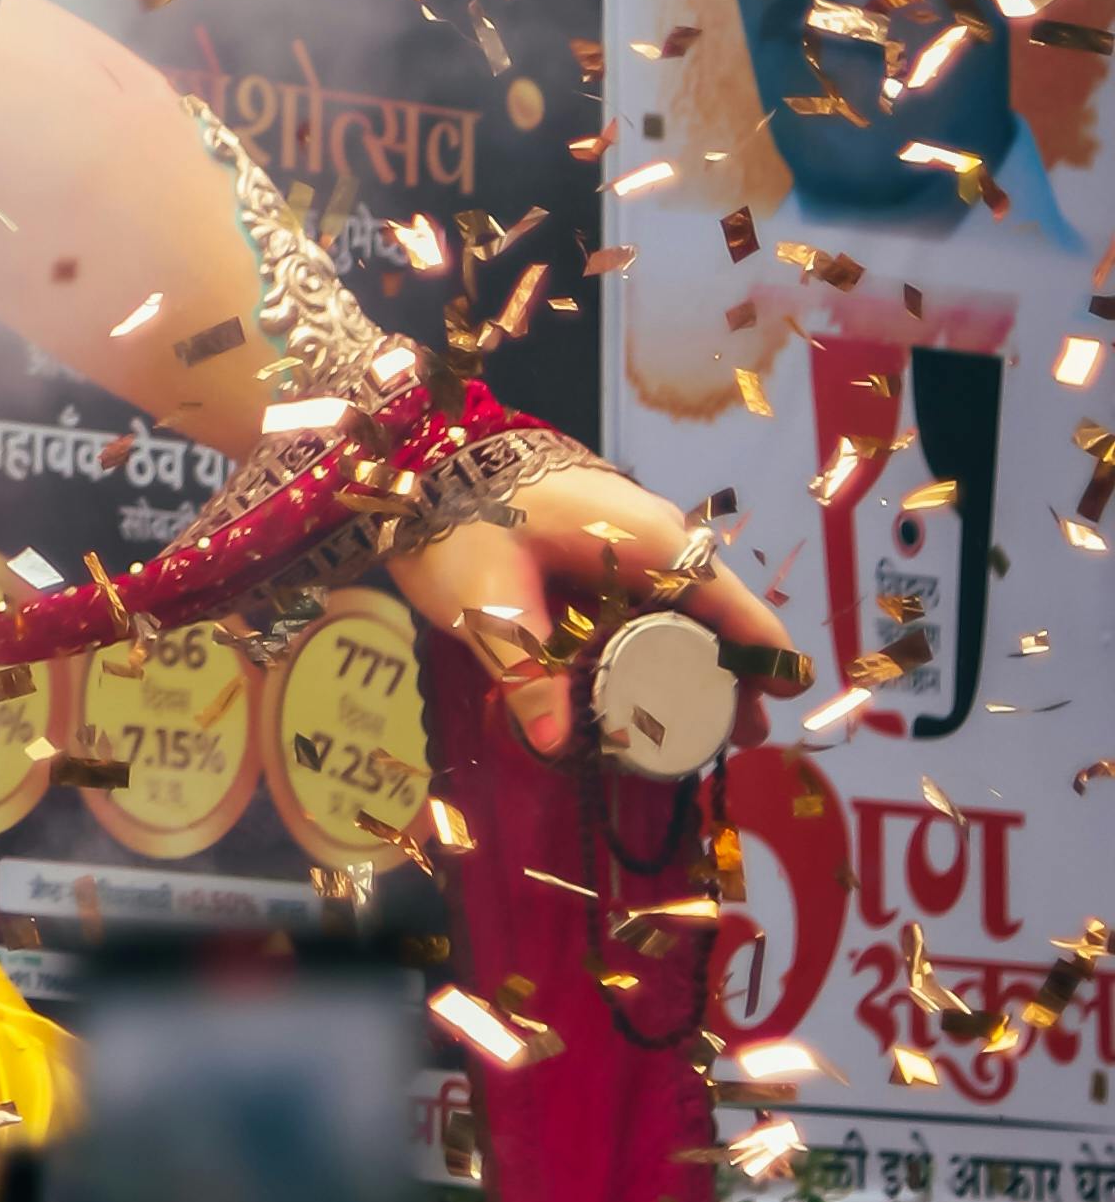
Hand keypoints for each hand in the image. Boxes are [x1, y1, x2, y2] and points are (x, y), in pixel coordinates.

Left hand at [385, 450, 798, 765]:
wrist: (420, 456)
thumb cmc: (460, 518)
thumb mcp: (488, 600)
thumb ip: (524, 671)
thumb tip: (556, 745)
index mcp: (647, 542)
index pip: (731, 602)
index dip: (764, 652)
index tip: (781, 699)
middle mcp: (651, 536)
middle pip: (712, 613)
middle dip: (727, 675)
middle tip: (734, 737)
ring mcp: (625, 536)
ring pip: (678, 607)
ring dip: (690, 662)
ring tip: (697, 724)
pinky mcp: (596, 544)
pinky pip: (642, 598)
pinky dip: (651, 641)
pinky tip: (638, 685)